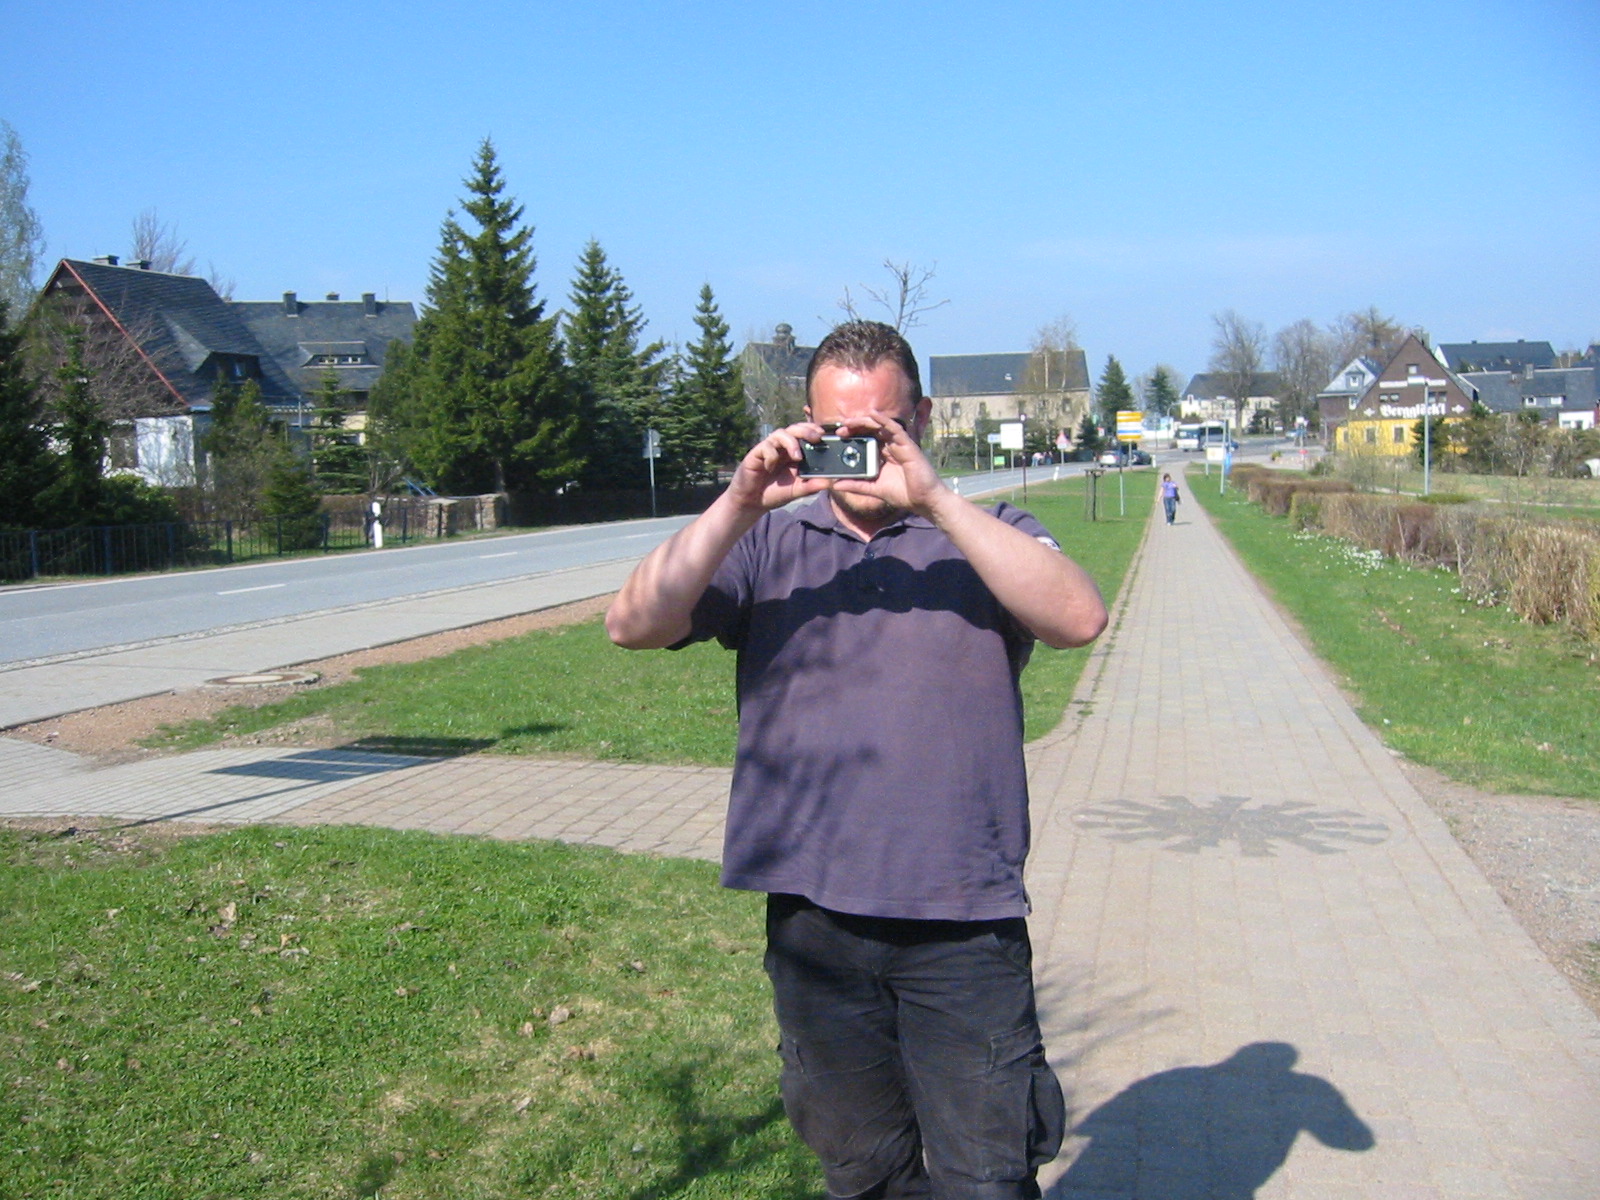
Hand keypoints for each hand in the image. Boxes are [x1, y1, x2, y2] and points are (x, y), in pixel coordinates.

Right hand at [725, 421, 833, 512]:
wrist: (752, 501)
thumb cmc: (776, 492)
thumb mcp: (796, 491)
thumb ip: (810, 486)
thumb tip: (828, 483)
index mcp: (795, 453)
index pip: (806, 435)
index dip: (815, 431)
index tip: (827, 436)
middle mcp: (783, 447)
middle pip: (795, 429)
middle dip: (806, 430)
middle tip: (816, 438)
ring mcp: (770, 449)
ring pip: (781, 433)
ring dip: (791, 442)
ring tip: (797, 456)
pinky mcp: (757, 453)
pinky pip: (766, 447)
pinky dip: (771, 455)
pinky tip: (770, 468)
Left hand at [826, 411, 947, 515]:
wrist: (923, 501)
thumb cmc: (903, 494)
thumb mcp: (873, 489)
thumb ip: (856, 486)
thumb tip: (835, 485)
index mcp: (883, 456)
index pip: (866, 439)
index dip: (853, 435)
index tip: (838, 436)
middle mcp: (890, 447)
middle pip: (871, 431)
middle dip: (855, 427)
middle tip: (840, 430)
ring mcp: (899, 445)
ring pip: (881, 427)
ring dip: (865, 422)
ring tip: (850, 421)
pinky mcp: (908, 445)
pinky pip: (895, 429)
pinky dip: (884, 420)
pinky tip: (873, 414)